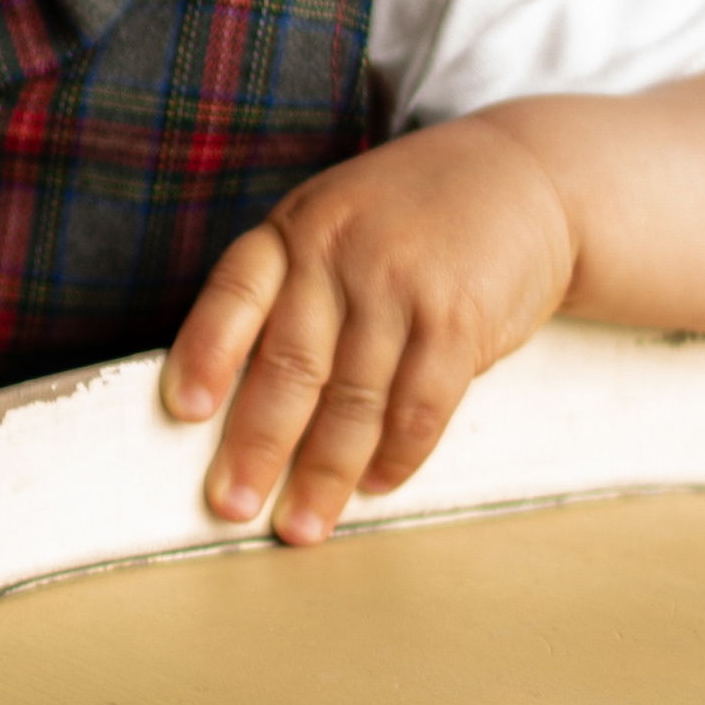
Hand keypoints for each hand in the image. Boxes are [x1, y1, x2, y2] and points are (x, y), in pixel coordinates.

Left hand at [163, 115, 577, 543]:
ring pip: (354, 399)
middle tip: (233, 507)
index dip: (205, 353)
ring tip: (302, 524)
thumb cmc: (406, 218)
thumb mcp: (333, 222)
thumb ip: (289, 289)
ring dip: (326, 473)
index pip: (235, 293)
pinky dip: (397, 454)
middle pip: (291, 365)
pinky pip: (421, 404)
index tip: (184, 412)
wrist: (521, 179)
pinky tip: (376, 485)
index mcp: (294, 230)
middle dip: (259, 447)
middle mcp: (340, 253)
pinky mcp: (460, 318)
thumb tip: (235, 400)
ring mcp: (402, 285)